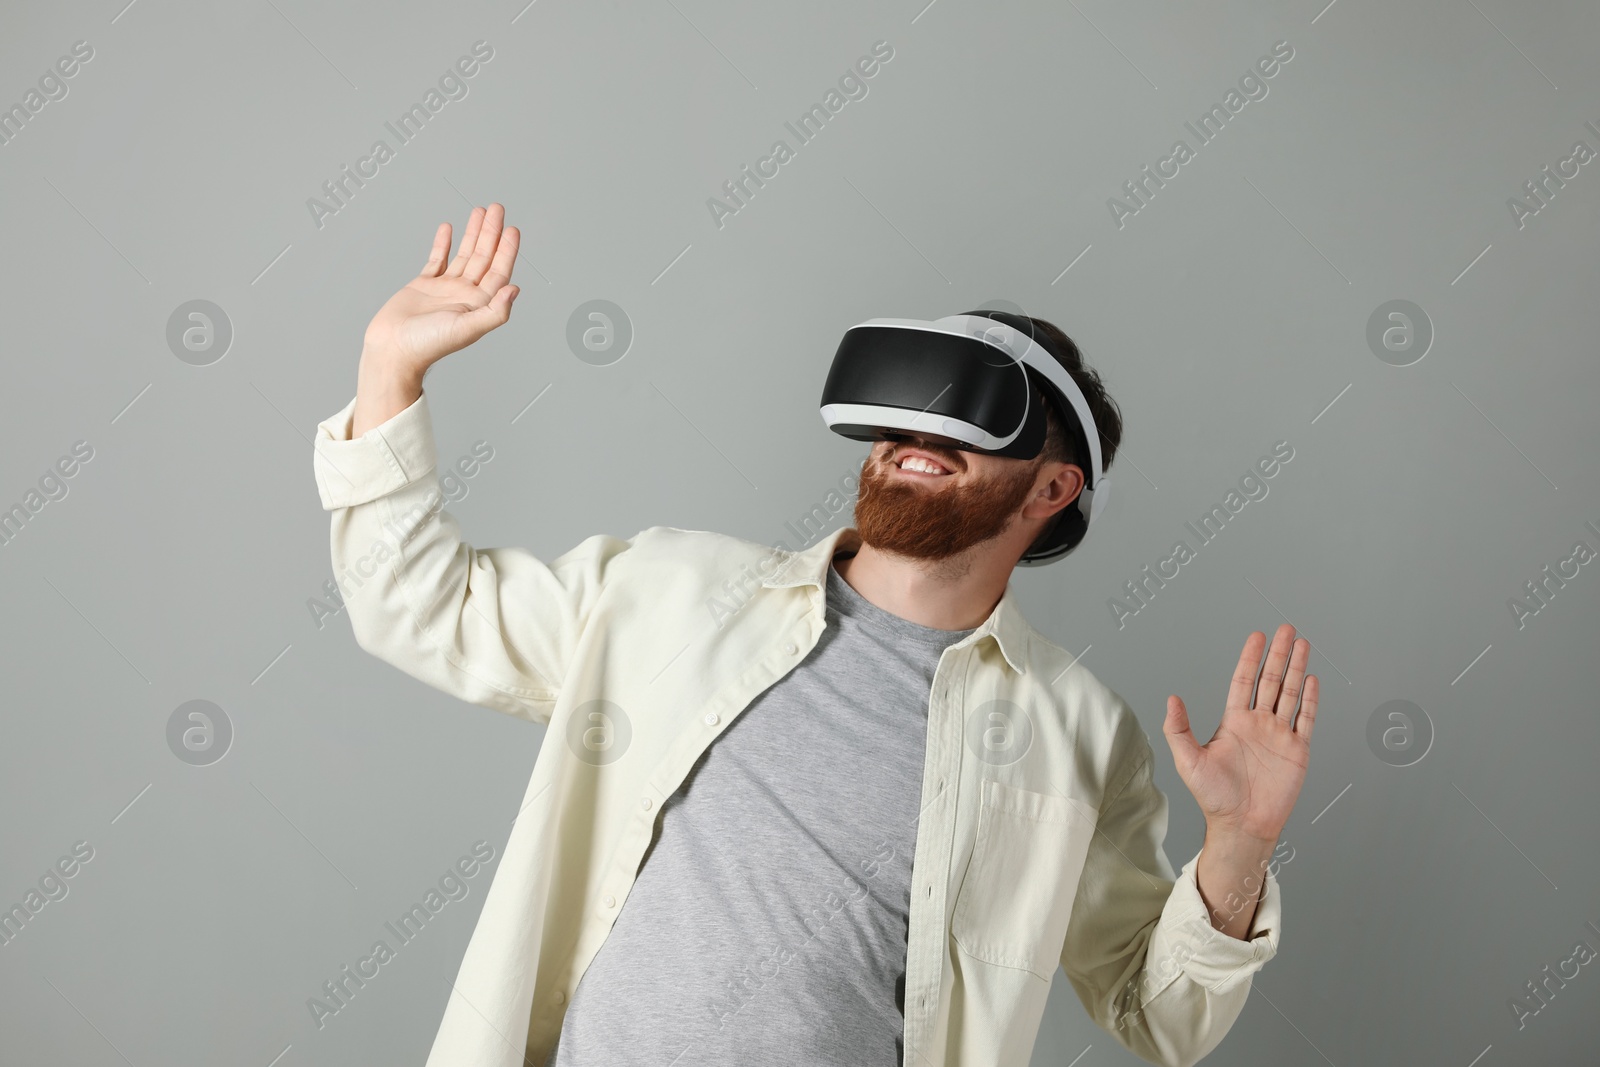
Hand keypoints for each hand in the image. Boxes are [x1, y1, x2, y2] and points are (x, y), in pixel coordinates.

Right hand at [361, 202, 522, 376]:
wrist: (393, 348)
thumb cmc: (428, 344)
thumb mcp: (468, 328)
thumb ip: (495, 311)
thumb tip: (515, 289)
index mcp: (479, 304)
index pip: (499, 271)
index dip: (507, 250)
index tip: (512, 228)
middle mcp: (465, 295)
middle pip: (484, 257)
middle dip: (491, 232)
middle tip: (497, 208)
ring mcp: (445, 289)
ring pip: (464, 255)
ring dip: (472, 233)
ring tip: (479, 211)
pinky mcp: (423, 285)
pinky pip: (437, 259)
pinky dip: (443, 243)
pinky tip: (448, 228)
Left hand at [1162, 623, 1318, 843]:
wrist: (1242, 825)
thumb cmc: (1214, 797)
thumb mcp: (1188, 760)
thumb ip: (1179, 729)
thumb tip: (1171, 698)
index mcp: (1234, 722)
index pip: (1243, 681)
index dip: (1250, 658)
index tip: (1257, 636)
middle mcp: (1258, 724)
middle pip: (1271, 681)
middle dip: (1279, 654)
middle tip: (1286, 629)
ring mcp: (1279, 736)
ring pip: (1290, 694)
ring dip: (1297, 669)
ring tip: (1302, 644)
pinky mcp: (1297, 751)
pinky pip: (1305, 720)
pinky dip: (1310, 700)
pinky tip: (1311, 680)